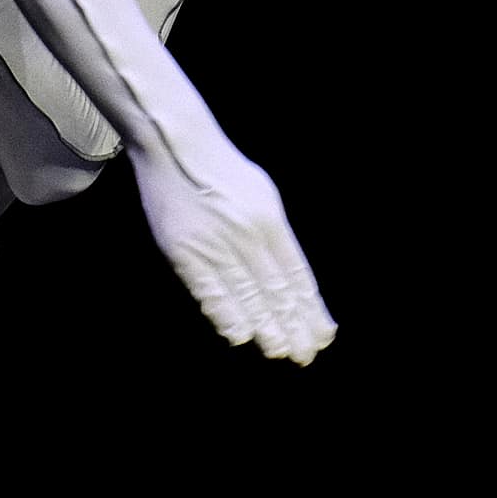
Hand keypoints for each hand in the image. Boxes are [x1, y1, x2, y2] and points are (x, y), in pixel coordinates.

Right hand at [131, 140, 337, 364]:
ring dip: (264, 327)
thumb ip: (275, 235)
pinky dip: (224, 314)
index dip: (309, 309)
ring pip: (246, 295)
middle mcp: (248, 233)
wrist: (174, 143)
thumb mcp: (260, 194)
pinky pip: (209, 290)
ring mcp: (215, 243)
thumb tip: (289, 281)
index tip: (322, 334)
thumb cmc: (220, 170)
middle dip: (293, 325)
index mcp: (270, 218)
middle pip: (275, 290)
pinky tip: (238, 334)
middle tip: (304, 354)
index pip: (296, 275)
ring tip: (279, 350)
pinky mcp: (184, 250)